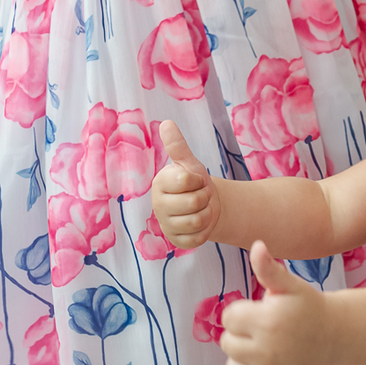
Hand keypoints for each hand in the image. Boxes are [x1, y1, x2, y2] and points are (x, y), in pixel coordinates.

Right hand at [150, 120, 221, 249]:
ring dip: (207, 213)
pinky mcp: (176, 242)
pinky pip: (198, 238)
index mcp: (159, 183)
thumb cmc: (194, 182)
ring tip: (201, 208)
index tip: (196, 180)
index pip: (186, 180)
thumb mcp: (189, 163)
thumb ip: (177, 145)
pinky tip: (200, 223)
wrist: (204, 206)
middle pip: (194, 201)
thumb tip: (166, 123)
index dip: (199, 179)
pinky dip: (205, 230)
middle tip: (201, 195)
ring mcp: (166, 225)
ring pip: (198, 220)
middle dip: (205, 197)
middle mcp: (158, 205)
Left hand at [220, 242, 327, 364]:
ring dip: (244, 358)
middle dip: (241, 335)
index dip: (243, 313)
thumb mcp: (289, 285)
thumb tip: (257, 246)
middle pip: (227, 343)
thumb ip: (269, 269)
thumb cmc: (308, 308)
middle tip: (264, 330)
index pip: (229, 318)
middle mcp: (266, 352)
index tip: (260, 312)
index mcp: (267, 321)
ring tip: (265, 348)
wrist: (334, 337)